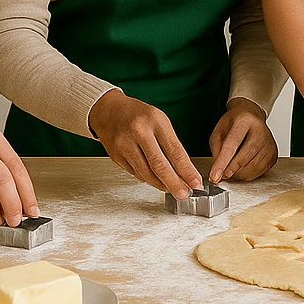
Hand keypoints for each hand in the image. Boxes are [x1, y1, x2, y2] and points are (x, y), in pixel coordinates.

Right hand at [87, 88, 201, 199]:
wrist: (108, 110)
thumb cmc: (137, 114)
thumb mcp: (159, 121)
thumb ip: (171, 144)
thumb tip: (184, 170)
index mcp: (154, 121)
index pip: (174, 150)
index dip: (186, 170)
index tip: (195, 182)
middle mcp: (138, 132)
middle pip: (159, 165)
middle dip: (174, 183)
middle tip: (184, 193)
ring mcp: (124, 145)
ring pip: (146, 173)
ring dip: (161, 185)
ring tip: (173, 189)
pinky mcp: (116, 156)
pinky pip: (136, 173)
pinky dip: (148, 180)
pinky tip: (157, 181)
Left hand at [207, 98, 277, 182]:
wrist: (251, 118)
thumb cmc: (234, 124)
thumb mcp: (219, 131)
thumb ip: (216, 149)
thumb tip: (220, 169)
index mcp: (244, 120)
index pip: (232, 143)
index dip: (222, 162)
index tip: (215, 176)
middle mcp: (260, 129)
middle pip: (245, 156)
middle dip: (231, 169)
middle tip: (223, 173)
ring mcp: (269, 141)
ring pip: (253, 166)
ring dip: (240, 173)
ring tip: (233, 168)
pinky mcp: (273, 152)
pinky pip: (261, 170)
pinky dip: (249, 174)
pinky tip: (243, 167)